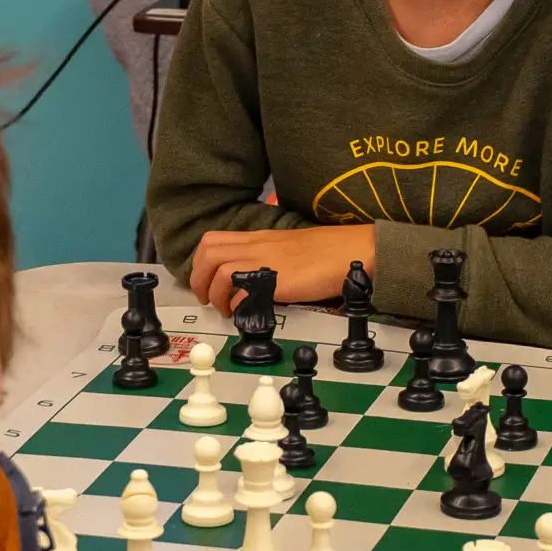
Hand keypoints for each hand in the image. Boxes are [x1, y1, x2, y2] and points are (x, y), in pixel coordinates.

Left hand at [189, 224, 375, 316]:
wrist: (353, 250)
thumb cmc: (327, 251)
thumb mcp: (287, 249)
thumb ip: (266, 258)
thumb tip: (249, 279)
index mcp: (258, 238)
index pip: (213, 241)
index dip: (200, 263)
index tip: (204, 280)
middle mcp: (257, 246)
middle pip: (208, 253)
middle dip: (198, 278)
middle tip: (207, 298)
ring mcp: (266, 261)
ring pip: (219, 270)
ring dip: (215, 293)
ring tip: (225, 309)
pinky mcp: (278, 280)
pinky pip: (244, 291)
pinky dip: (238, 304)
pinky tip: (247, 312)